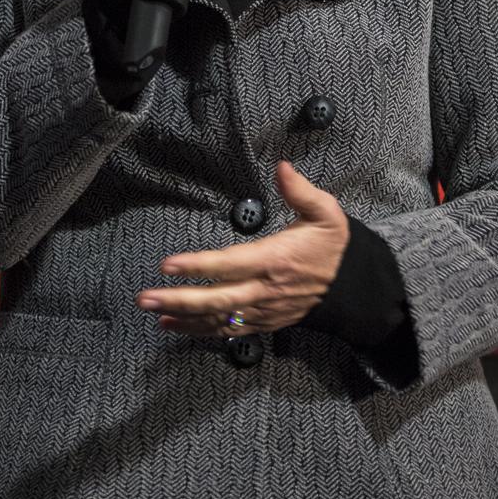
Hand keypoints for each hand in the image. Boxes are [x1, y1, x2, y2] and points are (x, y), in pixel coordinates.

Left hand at [135, 161, 349, 336]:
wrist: (352, 288)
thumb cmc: (333, 246)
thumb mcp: (326, 213)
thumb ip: (301, 191)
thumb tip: (282, 167)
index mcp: (275, 260)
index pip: (229, 265)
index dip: (198, 266)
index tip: (168, 265)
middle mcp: (265, 290)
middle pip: (216, 299)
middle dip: (178, 299)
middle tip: (145, 297)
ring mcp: (262, 310)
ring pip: (217, 319)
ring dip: (182, 318)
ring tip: (152, 312)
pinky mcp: (262, 322)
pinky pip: (227, 330)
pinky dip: (199, 331)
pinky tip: (174, 326)